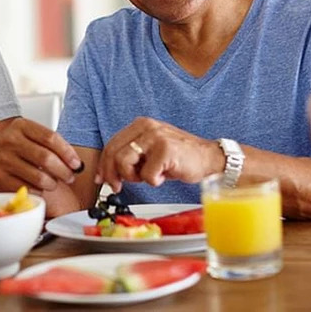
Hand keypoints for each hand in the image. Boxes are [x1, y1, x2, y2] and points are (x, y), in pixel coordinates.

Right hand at [0, 117, 82, 193]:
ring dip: (52, 184)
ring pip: (38, 177)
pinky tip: (39, 189)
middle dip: (64, 171)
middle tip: (70, 177)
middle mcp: (9, 140)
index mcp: (20, 126)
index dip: (68, 153)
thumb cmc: (17, 148)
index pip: (51, 138)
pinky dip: (37, 192)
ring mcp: (1, 159)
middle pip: (46, 158)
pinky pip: (27, 189)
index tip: (77, 164)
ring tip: (54, 183)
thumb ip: (51, 145)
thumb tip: (75, 163)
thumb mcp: (30, 136)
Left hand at [96, 117, 223, 191]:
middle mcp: (146, 126)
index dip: (103, 165)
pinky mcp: (165, 150)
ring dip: (134, 177)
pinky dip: (154, 181)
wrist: (208, 158)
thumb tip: (106, 173)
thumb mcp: (150, 151)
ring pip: (124, 163)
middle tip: (118, 186)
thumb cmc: (178, 157)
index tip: (101, 178)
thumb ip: (130, 156)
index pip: (111, 145)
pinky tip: (165, 175)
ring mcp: (156, 137)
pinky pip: (147, 175)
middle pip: (113, 153)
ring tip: (149, 176)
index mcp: (140, 124)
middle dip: (112, 174)